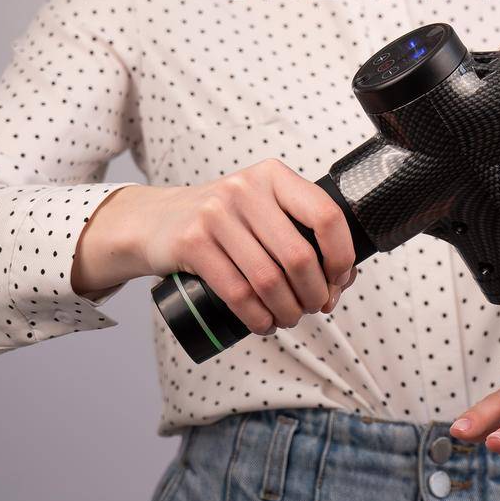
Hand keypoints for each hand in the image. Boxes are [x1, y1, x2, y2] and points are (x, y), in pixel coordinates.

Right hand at [73, 161, 356, 334]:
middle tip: (314, 307)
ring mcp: (216, 214)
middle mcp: (246, 189)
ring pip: (269, 280)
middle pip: (299, 256)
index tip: (340, 280)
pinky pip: (238, 293)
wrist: (155, 221)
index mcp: (273, 176)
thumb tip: (344, 276)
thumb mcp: (261, 206)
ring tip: (289, 318)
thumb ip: (298, 227)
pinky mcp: (192, 242)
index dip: (342, 256)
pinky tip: (264, 324)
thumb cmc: (223, 221)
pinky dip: (258, 318)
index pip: (326, 215)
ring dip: (287, 311)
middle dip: (315, 294)